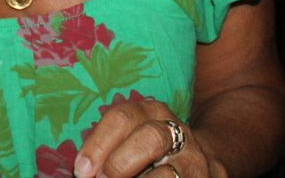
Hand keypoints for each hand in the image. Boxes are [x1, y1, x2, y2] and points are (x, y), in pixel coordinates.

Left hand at [74, 98, 223, 177]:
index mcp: (153, 112)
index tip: (82, 171)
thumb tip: (84, 171)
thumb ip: (109, 150)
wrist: (202, 159)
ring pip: (168, 174)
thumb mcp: (131, 138)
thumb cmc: (149, 152)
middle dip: (120, 164)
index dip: (98, 145)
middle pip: (151, 138)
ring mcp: (196, 159)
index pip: (122, 118)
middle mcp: (178, 131)